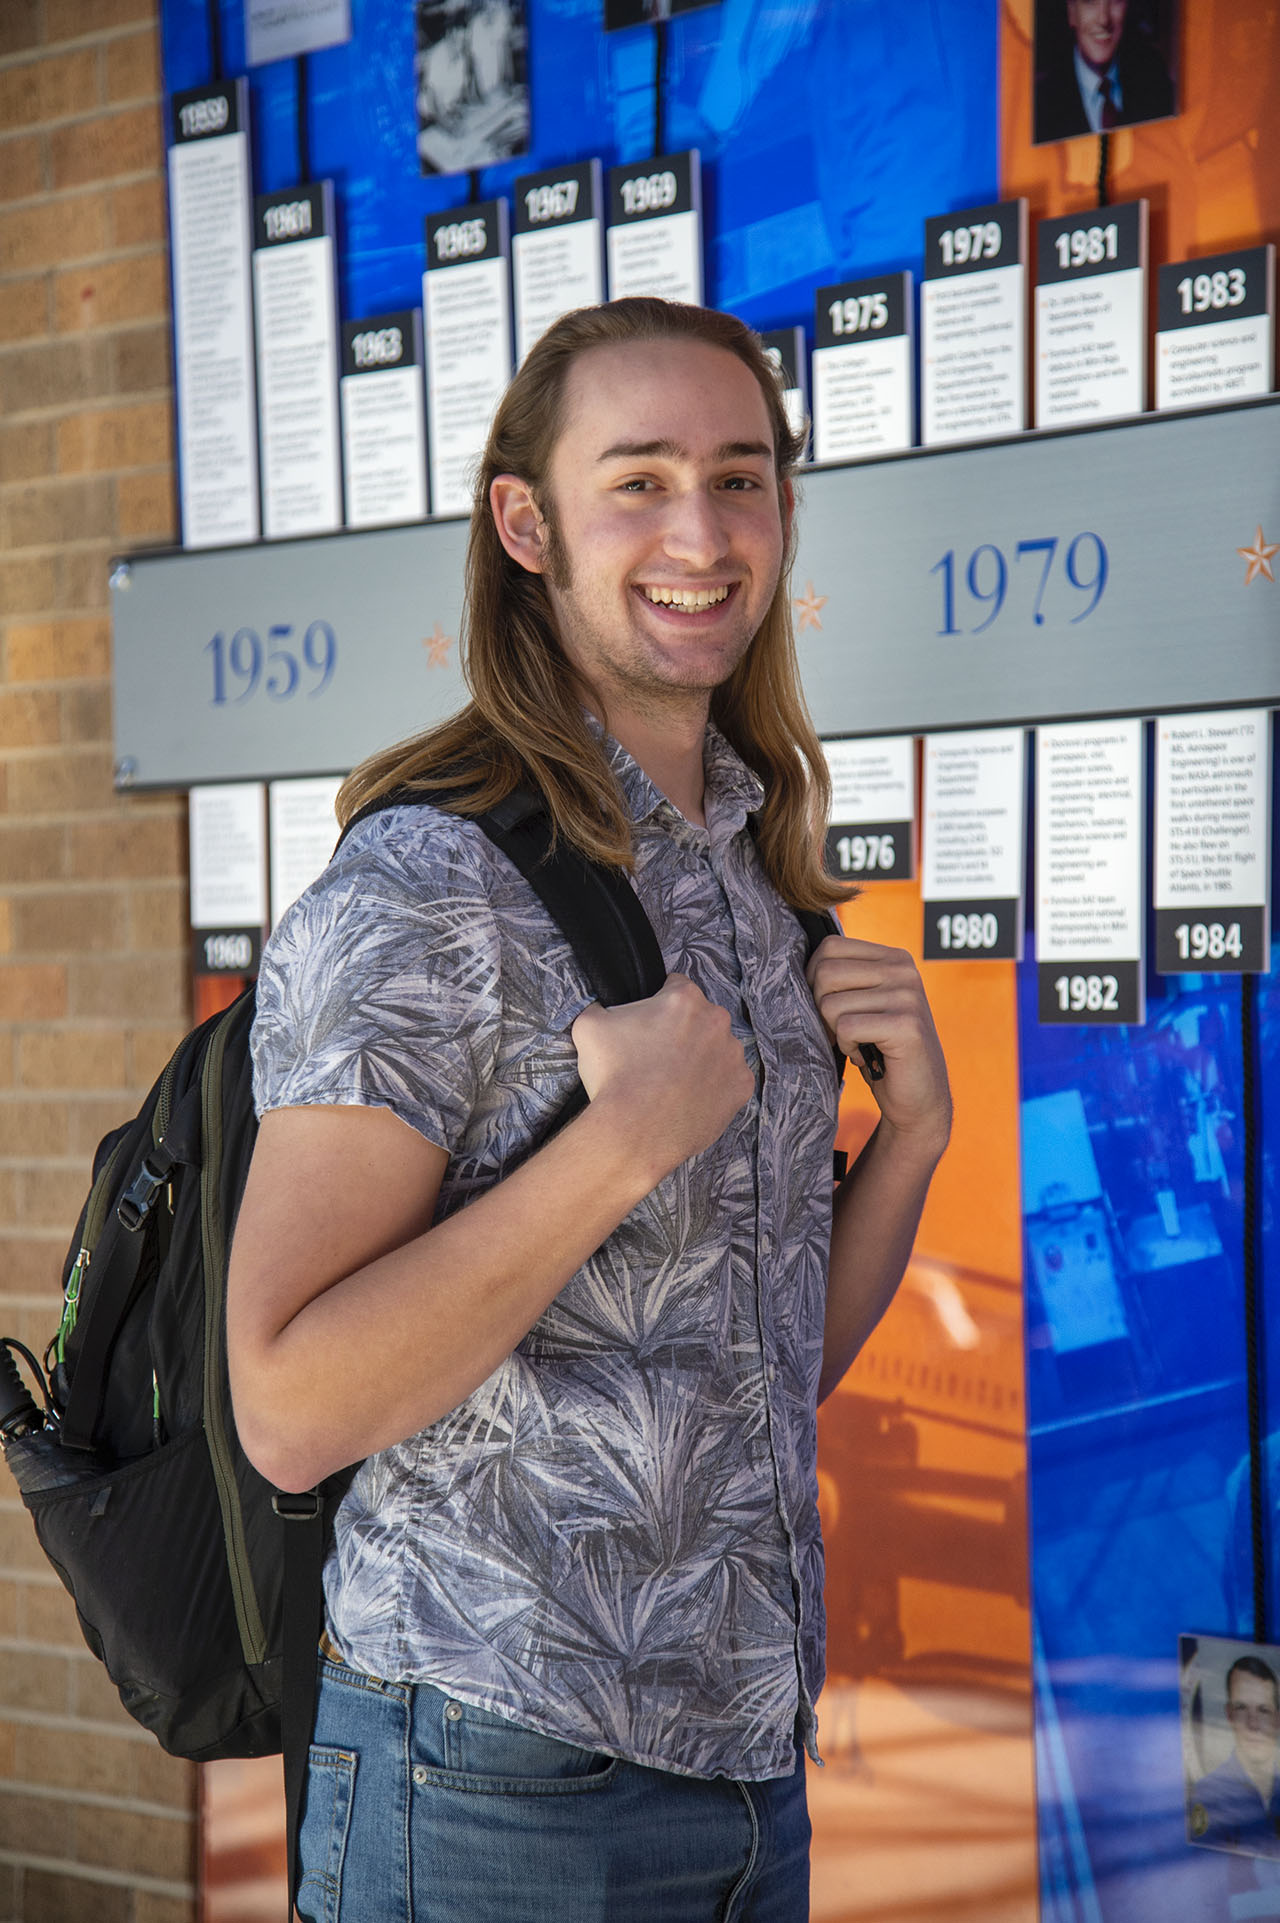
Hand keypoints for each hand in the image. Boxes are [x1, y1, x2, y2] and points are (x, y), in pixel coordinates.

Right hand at [572, 974, 754, 1179]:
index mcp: (684, 999)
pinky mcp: (742, 1087)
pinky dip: (714, 1086)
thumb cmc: (614, 1077)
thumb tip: (601, 1008)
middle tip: (657, 1057)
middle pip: (700, 1017)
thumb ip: (599, 1007)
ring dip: (700, 1058)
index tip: (648, 1025)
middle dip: (682, 1031)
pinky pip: (729, 1080)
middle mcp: (717, 1021)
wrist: (635, 1131)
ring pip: (717, 1048)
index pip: (675, 986)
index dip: (658, 1004)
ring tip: (673, 1082)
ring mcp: (733, 1055)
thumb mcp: (589, 1027)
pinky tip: (690, 1097)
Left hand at [807, 936, 950, 1160]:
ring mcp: (907, 996)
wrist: (919, 1097)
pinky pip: (846, 1028)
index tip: (827, 1007)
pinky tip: (867, 1056)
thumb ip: (843, 979)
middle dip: (821, 1008)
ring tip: (859, 1044)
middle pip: (825, 973)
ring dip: (836, 1033)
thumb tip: (791, 965)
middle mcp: (904, 970)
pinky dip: (848, 1047)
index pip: (830, 947)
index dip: (814, 979)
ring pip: (831, 1004)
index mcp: (894, 958)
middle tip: (841, 1031)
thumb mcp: (864, 1003)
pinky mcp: (906, 1025)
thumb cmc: (881, 1049)